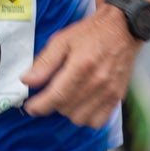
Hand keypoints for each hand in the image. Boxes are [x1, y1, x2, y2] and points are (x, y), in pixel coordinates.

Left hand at [21, 6, 139, 126]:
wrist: (122, 29)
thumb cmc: (91, 32)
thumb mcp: (62, 40)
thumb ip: (44, 62)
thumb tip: (27, 81)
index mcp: (81, 65)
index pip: (56, 96)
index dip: (39, 106)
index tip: (30, 107)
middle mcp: (97, 82)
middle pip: (66, 109)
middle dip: (52, 104)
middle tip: (50, 93)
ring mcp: (109, 92)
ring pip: (80, 119)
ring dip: (68, 112)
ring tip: (66, 97)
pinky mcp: (117, 98)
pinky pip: (97, 122)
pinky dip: (86, 118)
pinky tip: (81, 105)